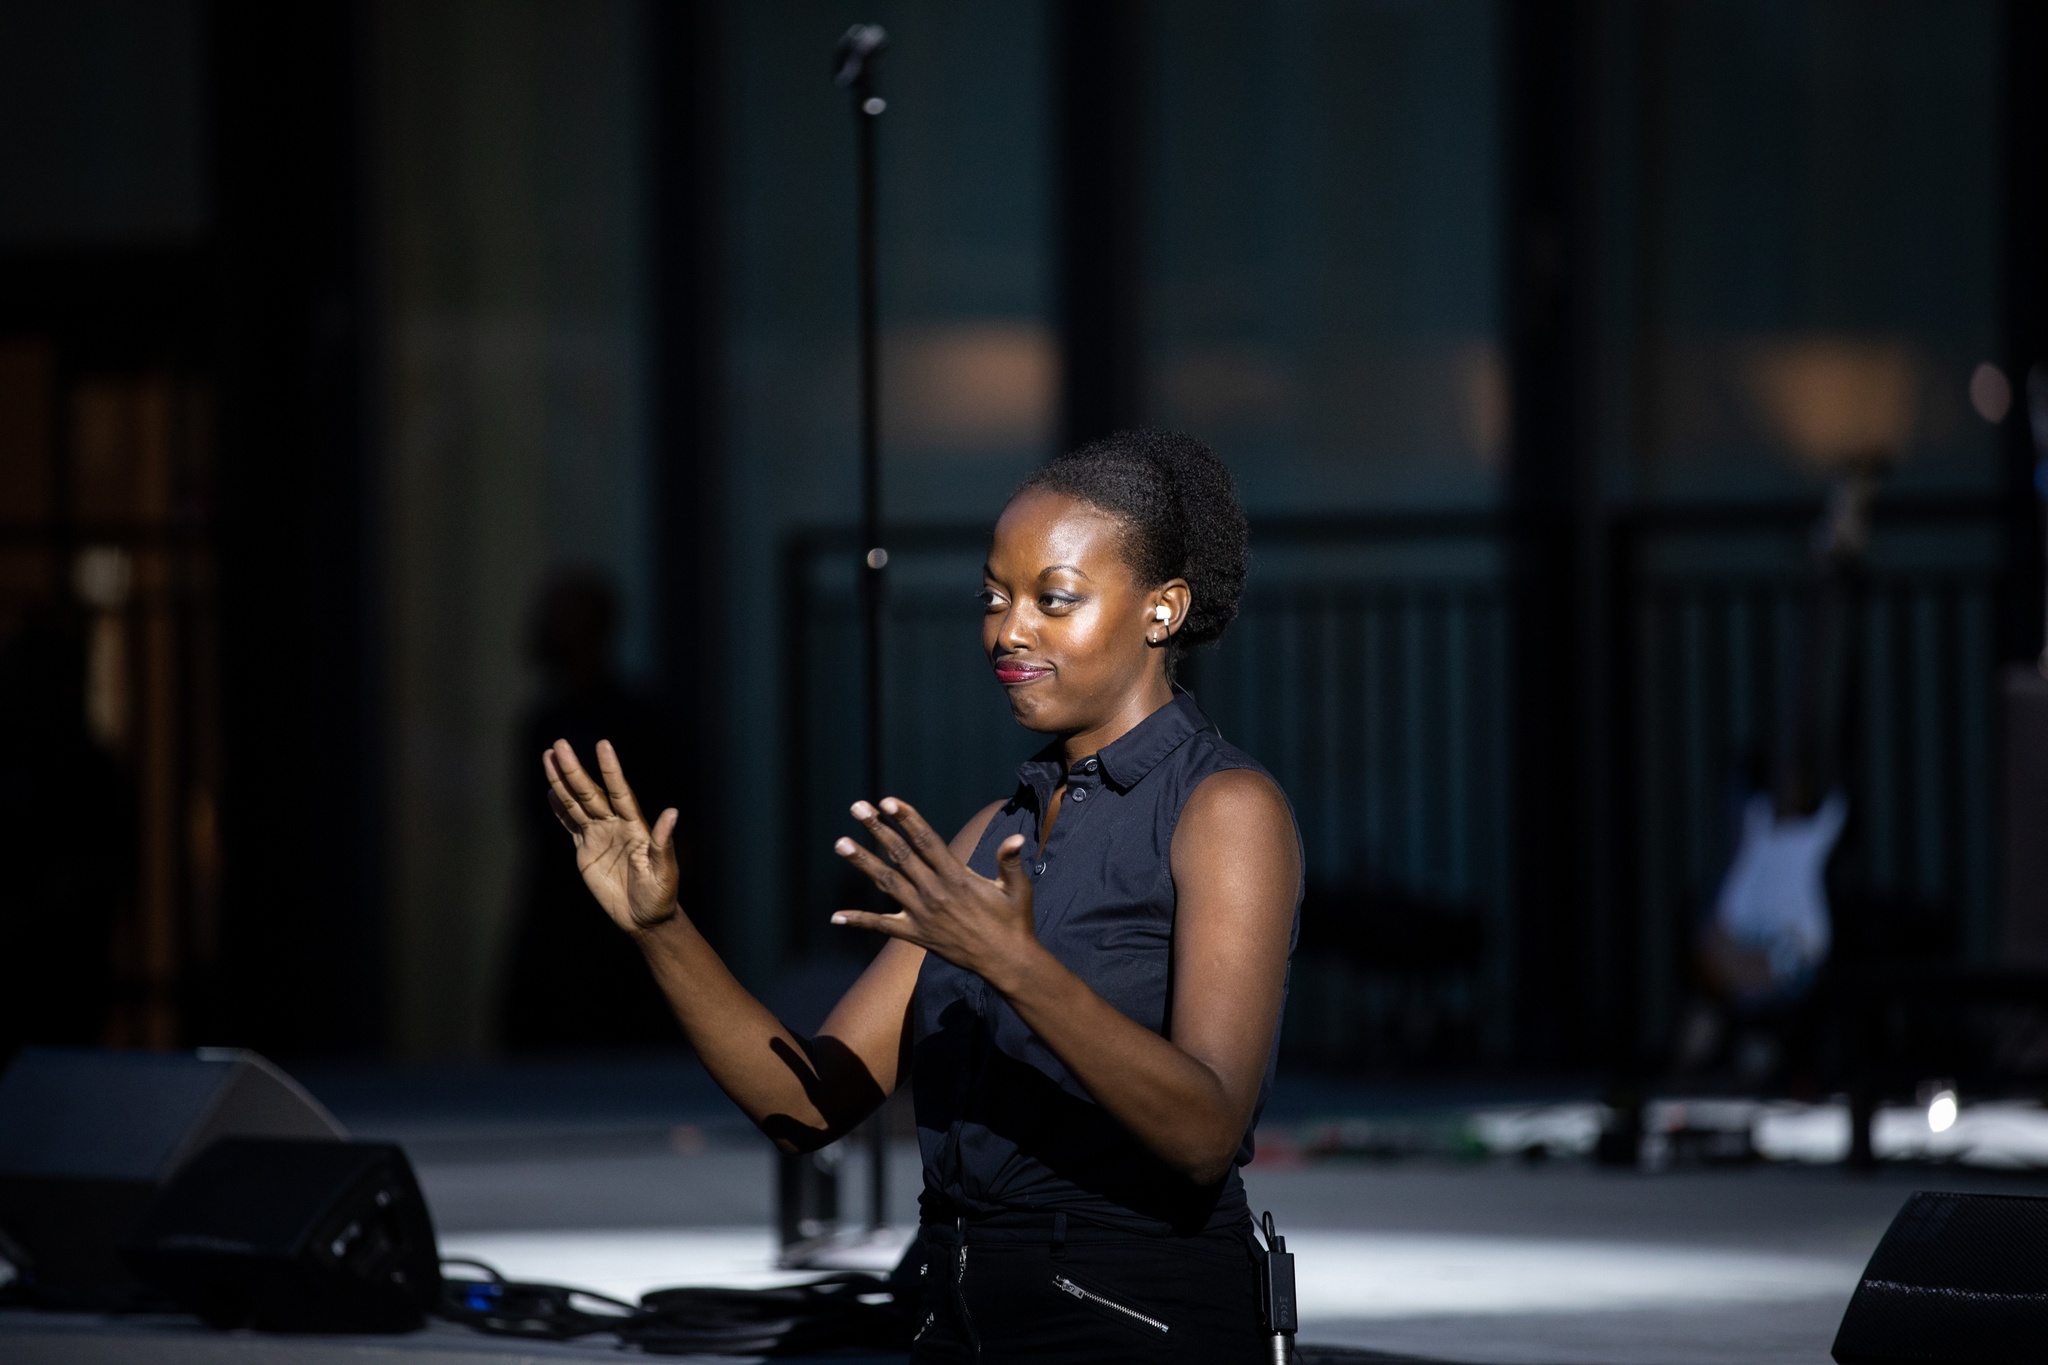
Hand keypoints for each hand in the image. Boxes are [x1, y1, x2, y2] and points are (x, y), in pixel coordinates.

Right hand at [543, 739, 679, 931]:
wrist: (645, 918)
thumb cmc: (660, 895)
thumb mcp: (665, 871)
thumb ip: (663, 843)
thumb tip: (672, 812)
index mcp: (635, 826)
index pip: (620, 792)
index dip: (611, 770)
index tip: (603, 745)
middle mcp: (615, 824)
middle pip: (591, 792)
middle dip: (574, 770)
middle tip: (560, 744)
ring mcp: (599, 835)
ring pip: (577, 804)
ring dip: (562, 782)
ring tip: (549, 757)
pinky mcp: (586, 850)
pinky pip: (570, 825)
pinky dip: (559, 809)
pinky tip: (550, 791)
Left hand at [830, 797, 1037, 982]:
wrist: (1005, 961)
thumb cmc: (1013, 921)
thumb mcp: (1017, 888)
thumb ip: (1010, 861)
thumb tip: (1015, 839)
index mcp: (956, 877)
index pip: (926, 840)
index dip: (907, 819)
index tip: (888, 802)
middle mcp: (934, 892)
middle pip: (900, 854)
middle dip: (878, 829)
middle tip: (857, 807)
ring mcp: (921, 914)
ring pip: (886, 882)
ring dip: (862, 862)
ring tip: (840, 843)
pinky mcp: (915, 934)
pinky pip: (882, 926)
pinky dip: (859, 920)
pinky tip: (835, 917)